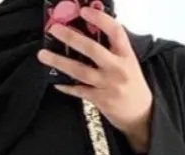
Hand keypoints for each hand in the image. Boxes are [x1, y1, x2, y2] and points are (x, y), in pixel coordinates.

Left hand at [37, 6, 153, 153]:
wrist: (141, 114)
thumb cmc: (132, 85)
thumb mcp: (128, 62)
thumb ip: (112, 47)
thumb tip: (90, 28)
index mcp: (126, 55)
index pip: (115, 31)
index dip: (99, 19)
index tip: (84, 11)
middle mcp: (117, 69)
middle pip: (92, 50)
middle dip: (72, 37)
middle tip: (55, 29)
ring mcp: (108, 85)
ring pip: (80, 71)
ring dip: (60, 61)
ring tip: (43, 54)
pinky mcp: (101, 100)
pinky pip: (79, 91)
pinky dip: (67, 86)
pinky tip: (55, 81)